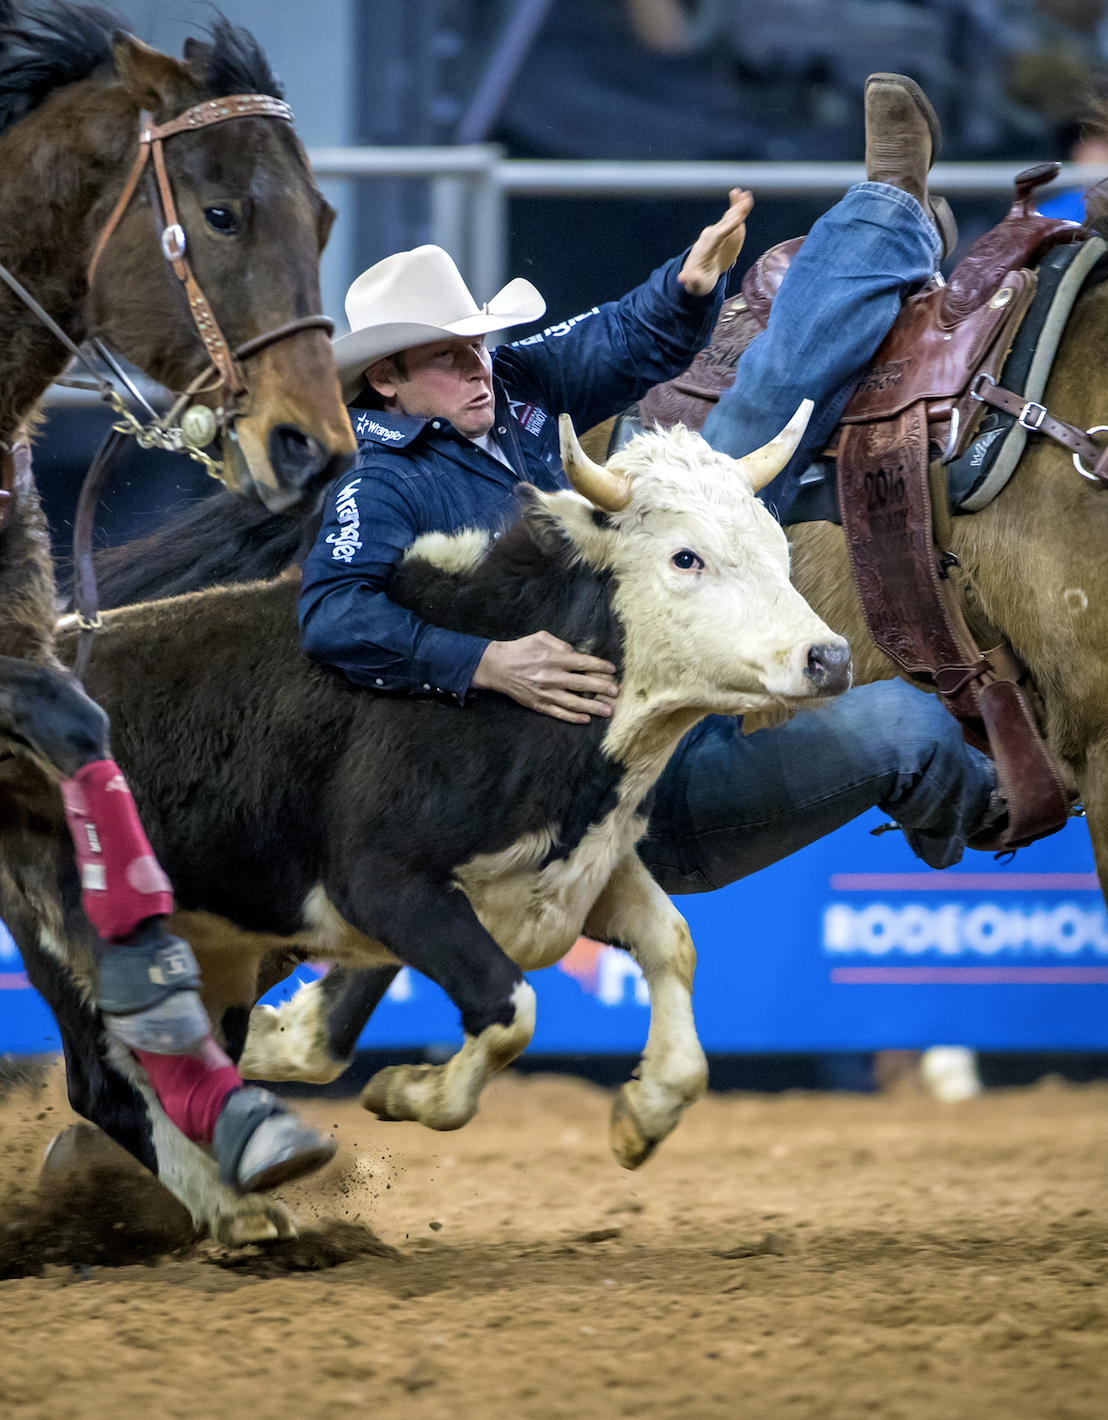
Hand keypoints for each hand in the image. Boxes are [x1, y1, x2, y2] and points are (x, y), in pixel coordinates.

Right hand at [472, 631, 619, 724]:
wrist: (497, 667)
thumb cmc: (521, 649)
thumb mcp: (541, 637)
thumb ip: (561, 644)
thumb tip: (576, 653)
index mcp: (554, 659)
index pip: (583, 663)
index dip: (600, 667)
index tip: (612, 670)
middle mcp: (552, 677)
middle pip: (583, 684)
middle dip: (602, 688)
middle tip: (617, 692)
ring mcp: (546, 693)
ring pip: (574, 703)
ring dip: (593, 707)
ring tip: (609, 711)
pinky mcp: (538, 704)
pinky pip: (559, 713)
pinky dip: (573, 717)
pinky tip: (586, 719)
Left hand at [677, 188, 753, 295]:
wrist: (697, 275)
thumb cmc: (697, 282)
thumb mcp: (695, 284)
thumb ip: (691, 280)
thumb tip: (682, 278)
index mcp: (704, 250)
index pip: (716, 237)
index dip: (727, 228)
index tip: (738, 220)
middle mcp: (708, 238)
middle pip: (723, 224)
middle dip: (735, 215)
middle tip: (746, 203)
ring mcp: (715, 234)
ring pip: (727, 219)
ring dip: (737, 208)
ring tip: (748, 197)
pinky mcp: (721, 233)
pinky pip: (730, 219)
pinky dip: (737, 209)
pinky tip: (745, 198)